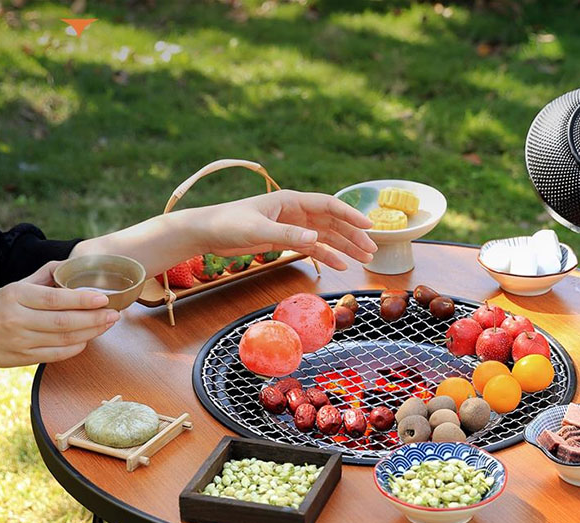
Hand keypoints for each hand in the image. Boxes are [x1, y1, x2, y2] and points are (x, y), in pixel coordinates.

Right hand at [0, 262, 119, 367]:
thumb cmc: (1, 305)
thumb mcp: (17, 285)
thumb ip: (46, 274)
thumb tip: (74, 264)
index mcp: (16, 296)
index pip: (54, 299)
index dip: (81, 300)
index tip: (103, 298)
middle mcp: (17, 319)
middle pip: (64, 322)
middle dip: (94, 319)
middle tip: (114, 314)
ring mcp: (20, 341)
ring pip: (64, 340)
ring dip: (91, 333)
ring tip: (107, 324)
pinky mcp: (24, 358)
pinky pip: (57, 355)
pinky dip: (77, 347)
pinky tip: (89, 338)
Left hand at [191, 190, 377, 271]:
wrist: (208, 232)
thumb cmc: (229, 224)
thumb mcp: (259, 229)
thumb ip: (288, 235)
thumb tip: (316, 240)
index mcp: (291, 200)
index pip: (328, 206)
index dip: (350, 215)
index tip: (369, 226)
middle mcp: (295, 211)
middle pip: (333, 222)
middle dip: (353, 235)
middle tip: (372, 250)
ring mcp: (292, 226)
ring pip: (326, 236)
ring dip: (345, 247)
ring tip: (365, 259)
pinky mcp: (285, 239)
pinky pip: (313, 248)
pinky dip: (327, 256)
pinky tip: (341, 265)